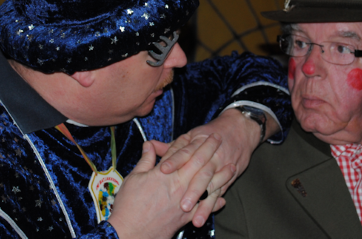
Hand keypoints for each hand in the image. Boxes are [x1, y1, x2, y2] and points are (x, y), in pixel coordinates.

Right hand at [108, 136, 233, 238]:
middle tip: (218, 138)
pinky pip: (204, 209)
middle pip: (198, 163)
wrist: (130, 233)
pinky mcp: (185, 218)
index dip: (190, 141)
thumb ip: (145, 160)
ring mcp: (185, 202)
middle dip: (209, 149)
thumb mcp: (133, 178)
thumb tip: (149, 145)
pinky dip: (214, 203)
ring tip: (232, 166)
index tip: (198, 133)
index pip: (181, 152)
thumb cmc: (129, 205)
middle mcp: (179, 186)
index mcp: (165, 174)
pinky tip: (222, 199)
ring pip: (208, 185)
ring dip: (221, 175)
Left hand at [159, 108, 277, 224]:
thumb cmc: (209, 135)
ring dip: (203, 205)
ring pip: (211, 188)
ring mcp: (219, 169)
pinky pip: (218, 195)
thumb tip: (149, 145)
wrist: (239, 130)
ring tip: (194, 219)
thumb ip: (171, 146)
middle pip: (200, 174)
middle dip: (192, 191)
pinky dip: (211, 207)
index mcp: (197, 143)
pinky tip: (202, 216)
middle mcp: (210, 157)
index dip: (174, 160)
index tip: (163, 170)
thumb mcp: (191, 136)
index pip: (184, 152)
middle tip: (182, 205)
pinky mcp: (226, 180)